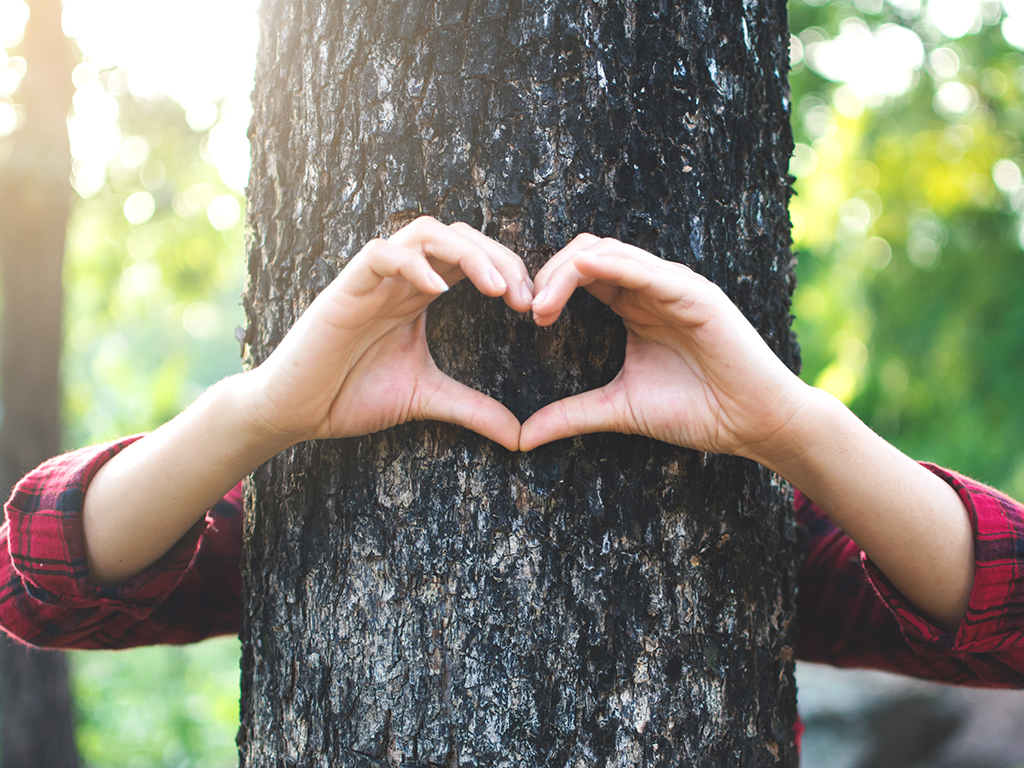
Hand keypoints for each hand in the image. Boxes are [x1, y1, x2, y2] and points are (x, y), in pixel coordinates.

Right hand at [246, 217, 532, 451]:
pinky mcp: (344, 291)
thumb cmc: (352, 395)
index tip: (534, 307)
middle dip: (499, 258)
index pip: (472, 257)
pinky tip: (439, 291)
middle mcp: (400, 278)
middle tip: (525, 297)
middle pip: (457, 235)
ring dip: (467, 253)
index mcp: (419, 293)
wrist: (295, 412)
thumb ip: (473, 409)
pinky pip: (380, 255)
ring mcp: (372, 280)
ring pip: (424, 232)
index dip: (508, 271)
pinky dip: (412, 264)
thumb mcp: (427, 399)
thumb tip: (520, 435)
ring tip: (496, 289)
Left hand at [520, 235, 806, 458]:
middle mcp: (651, 287)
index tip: (525, 320)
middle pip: (586, 253)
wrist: (753, 425)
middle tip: (527, 310)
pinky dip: (611, 265)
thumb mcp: (619, 409)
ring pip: (609, 252)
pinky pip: (646, 269)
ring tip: (541, 308)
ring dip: (567, 272)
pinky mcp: (695, 294)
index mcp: (633, 304)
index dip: (546, 287)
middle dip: (548, 275)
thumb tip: (521, 438)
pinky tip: (582, 273)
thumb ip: (571, 415)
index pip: (580, 274)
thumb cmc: (696, 411)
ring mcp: (674, 286)